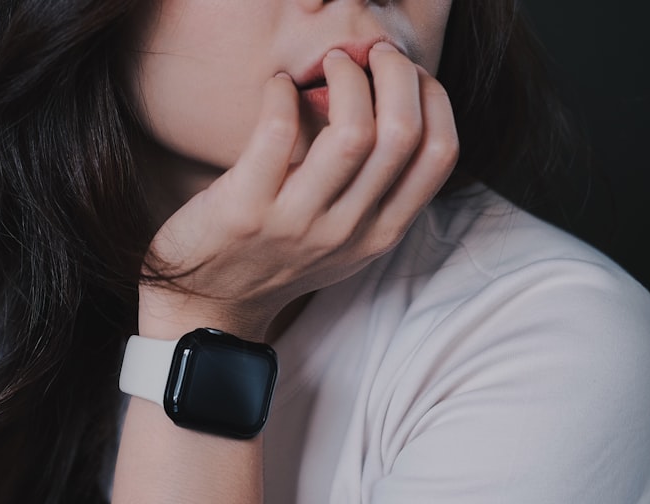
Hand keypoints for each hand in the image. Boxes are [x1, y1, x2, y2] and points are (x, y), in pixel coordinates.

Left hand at [140, 42, 457, 340]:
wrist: (211, 303)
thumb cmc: (278, 259)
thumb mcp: (345, 241)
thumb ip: (376, 194)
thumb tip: (398, 110)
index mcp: (380, 234)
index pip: (439, 155)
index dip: (434, 100)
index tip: (410, 75)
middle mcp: (347, 231)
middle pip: (402, 134)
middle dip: (397, 74)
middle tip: (373, 54)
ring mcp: (298, 223)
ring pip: (353, 133)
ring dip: (347, 77)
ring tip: (331, 62)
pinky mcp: (247, 209)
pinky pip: (278, 132)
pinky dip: (282, 94)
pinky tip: (278, 86)